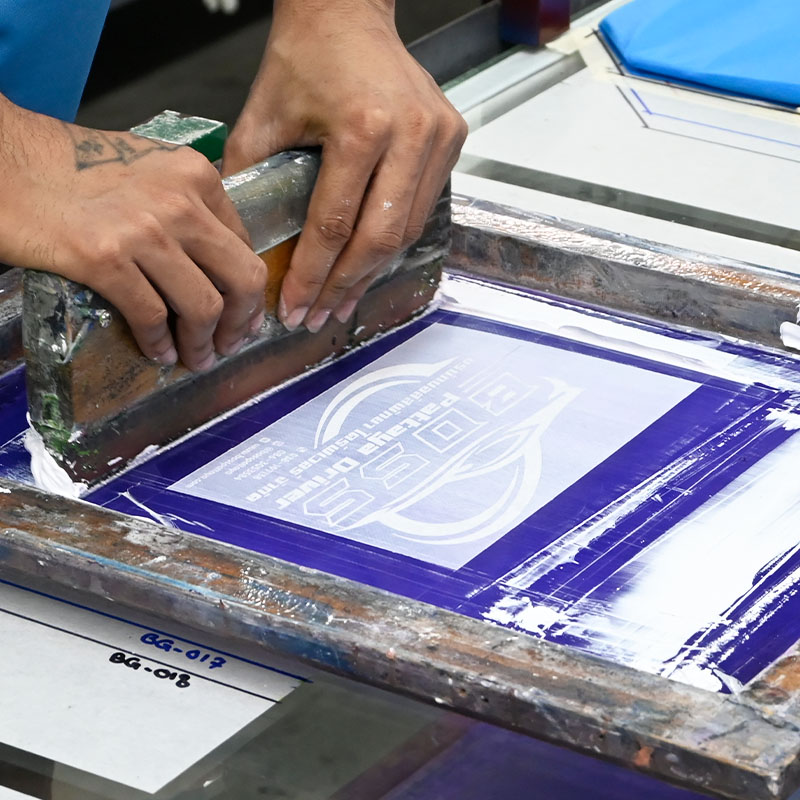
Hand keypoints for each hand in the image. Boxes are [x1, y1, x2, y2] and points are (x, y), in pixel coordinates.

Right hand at [0, 98, 266, 370]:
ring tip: (196, 358)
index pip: (245, 246)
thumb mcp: (148, 170)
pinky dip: (160, 344)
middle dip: (240, 323)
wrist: (3, 161)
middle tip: (229, 345)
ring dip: (202, 344)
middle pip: (242, 279)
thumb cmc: (69, 167)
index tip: (243, 316)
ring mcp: (145, 229)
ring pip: (203, 306)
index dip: (248, 291)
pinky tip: (159, 353)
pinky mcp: (104, 258)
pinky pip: (152, 316)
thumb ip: (187, 206)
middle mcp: (180, 201)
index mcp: (196, 176)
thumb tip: (213, 263)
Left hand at [222, 0, 466, 332]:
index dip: (312, 275)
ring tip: (340, 300)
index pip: (335, 224)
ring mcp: (438, 136)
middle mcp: (411, 132)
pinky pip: (423, 208)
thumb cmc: (305, 56)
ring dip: (371, 272)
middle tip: (319, 315)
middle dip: (344, 285)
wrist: (346, 12)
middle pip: (379, 238)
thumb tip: (245, 245)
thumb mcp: (263, 117)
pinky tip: (367, 263)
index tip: (295, 306)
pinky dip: (392, 240)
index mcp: (363, 125)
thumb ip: (249, 182)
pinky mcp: (451, 138)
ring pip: (407, 231)